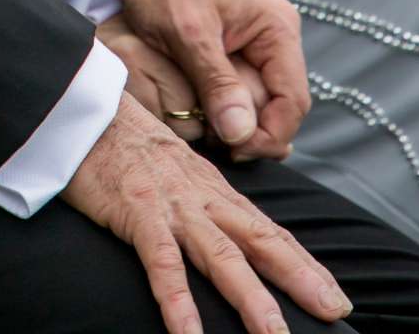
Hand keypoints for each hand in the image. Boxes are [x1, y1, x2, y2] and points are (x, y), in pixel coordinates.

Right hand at [66, 93, 350, 333]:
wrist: (82, 105)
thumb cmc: (123, 143)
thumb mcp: (174, 170)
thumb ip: (202, 200)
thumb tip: (226, 233)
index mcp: (213, 189)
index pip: (268, 231)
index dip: (304, 264)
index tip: (336, 298)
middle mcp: (202, 197)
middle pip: (260, 241)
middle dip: (300, 279)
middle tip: (335, 312)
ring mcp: (172, 205)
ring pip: (221, 257)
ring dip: (252, 300)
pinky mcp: (137, 211)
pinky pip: (162, 263)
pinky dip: (178, 301)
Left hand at [111, 0, 307, 160]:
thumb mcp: (186, 33)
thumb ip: (217, 83)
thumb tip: (242, 134)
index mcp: (277, 27)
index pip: (294, 102)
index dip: (269, 136)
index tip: (233, 150)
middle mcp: (275, 31)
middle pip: (279, 101)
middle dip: (249, 126)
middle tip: (212, 140)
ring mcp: (256, 33)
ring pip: (258, 92)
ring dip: (234, 112)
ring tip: (202, 123)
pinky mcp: (235, 36)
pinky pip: (240, 78)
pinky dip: (222, 95)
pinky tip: (200, 102)